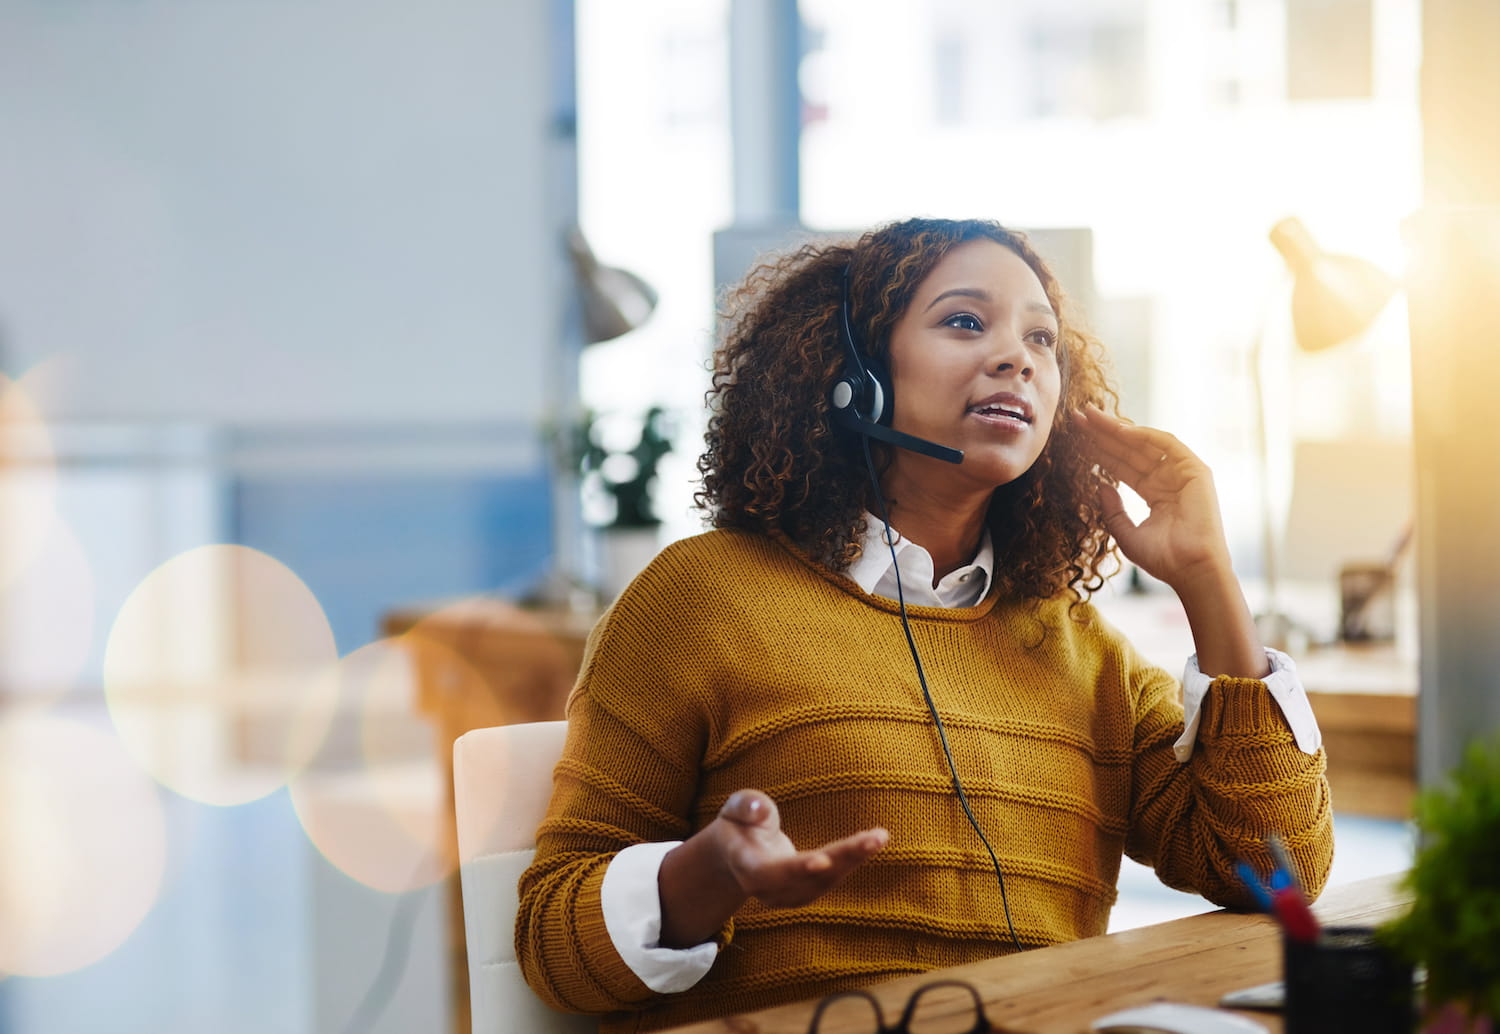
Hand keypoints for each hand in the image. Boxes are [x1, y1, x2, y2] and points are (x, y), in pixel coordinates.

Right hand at [712, 790, 888, 908]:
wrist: (733, 858)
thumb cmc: (737, 825)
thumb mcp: (733, 809)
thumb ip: (745, 807)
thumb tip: (759, 809)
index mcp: (747, 867)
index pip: (771, 873)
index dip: (796, 869)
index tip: (822, 861)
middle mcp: (769, 890)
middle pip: (810, 878)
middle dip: (843, 858)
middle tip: (874, 839)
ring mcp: (788, 897)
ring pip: (826, 881)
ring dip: (855, 859)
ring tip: (879, 836)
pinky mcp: (805, 894)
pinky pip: (832, 879)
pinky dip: (853, 860)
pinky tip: (872, 842)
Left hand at [1074, 404, 1231, 592]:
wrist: (1191, 569)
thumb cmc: (1163, 559)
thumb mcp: (1126, 534)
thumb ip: (1112, 511)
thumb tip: (1099, 486)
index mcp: (1155, 494)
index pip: (1121, 466)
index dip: (1098, 451)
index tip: (1073, 438)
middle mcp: (1168, 480)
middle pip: (1129, 450)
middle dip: (1102, 433)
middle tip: (1076, 416)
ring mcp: (1182, 473)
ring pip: (1144, 443)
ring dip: (1118, 428)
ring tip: (1090, 416)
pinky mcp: (1196, 470)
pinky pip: (1167, 445)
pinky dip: (1144, 435)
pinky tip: (1120, 429)